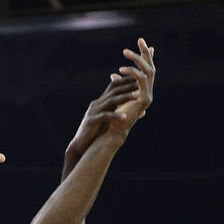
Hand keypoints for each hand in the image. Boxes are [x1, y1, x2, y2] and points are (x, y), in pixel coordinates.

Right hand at [67, 38, 154, 159]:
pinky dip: (115, 116)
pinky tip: (125, 117)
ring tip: (138, 95)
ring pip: (111, 101)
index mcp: (101, 102)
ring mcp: (93, 112)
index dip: (127, 81)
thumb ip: (123, 113)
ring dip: (125, 97)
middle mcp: (97, 104)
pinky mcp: (91, 122)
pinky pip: (105, 117)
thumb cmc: (95, 133)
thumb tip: (143, 111)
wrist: (80, 145)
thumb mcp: (109, 121)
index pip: (114, 86)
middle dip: (129, 86)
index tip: (141, 78)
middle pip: (114, 91)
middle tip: (142, 83)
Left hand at [112, 37, 154, 130]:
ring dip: (136, 60)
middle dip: (146, 53)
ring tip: (125, 52)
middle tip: (140, 40)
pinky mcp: (144, 99)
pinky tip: (120, 68)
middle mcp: (148, 92)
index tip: (144, 43)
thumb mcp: (117, 93)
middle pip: (151, 68)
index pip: (147, 70)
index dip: (147, 57)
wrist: (114, 129)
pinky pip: (141, 80)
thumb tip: (114, 73)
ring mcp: (148, 96)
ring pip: (147, 71)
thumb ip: (120, 83)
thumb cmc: (114, 113)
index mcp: (143, 91)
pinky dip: (132, 72)